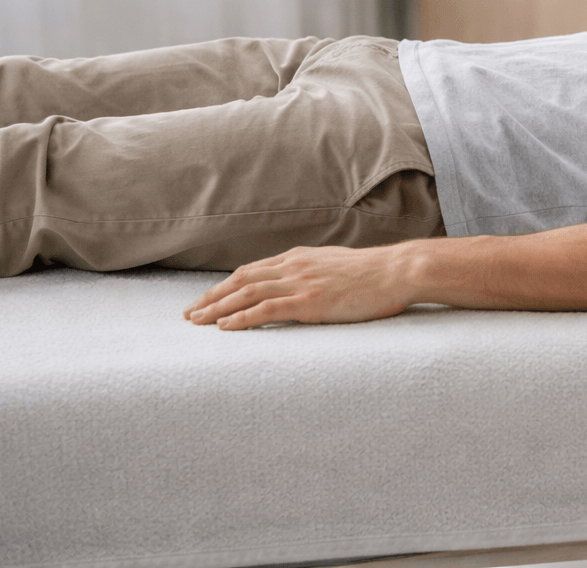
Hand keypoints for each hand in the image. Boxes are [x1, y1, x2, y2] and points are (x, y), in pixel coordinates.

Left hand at [184, 244, 413, 329]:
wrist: (396, 271)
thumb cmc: (375, 273)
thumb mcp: (337, 266)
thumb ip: (315, 272)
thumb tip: (305, 284)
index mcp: (299, 258)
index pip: (251, 271)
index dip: (225, 286)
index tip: (207, 299)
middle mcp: (294, 266)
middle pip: (240, 280)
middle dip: (211, 297)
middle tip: (190, 314)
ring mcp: (300, 283)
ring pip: (246, 293)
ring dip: (217, 308)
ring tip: (197, 322)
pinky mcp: (309, 301)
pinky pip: (266, 309)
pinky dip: (241, 318)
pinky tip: (225, 327)